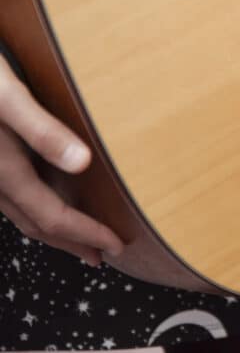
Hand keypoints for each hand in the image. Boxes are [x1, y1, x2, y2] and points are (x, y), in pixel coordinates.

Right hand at [0, 53, 123, 265]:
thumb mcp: (8, 98)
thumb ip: (42, 130)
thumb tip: (82, 162)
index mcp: (4, 170)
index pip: (51, 217)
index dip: (85, 234)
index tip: (115, 245)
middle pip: (34, 223)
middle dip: (71, 242)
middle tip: (101, 255)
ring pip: (19, 212)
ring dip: (51, 227)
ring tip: (79, 235)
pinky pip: (9, 195)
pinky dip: (33, 205)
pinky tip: (43, 195)